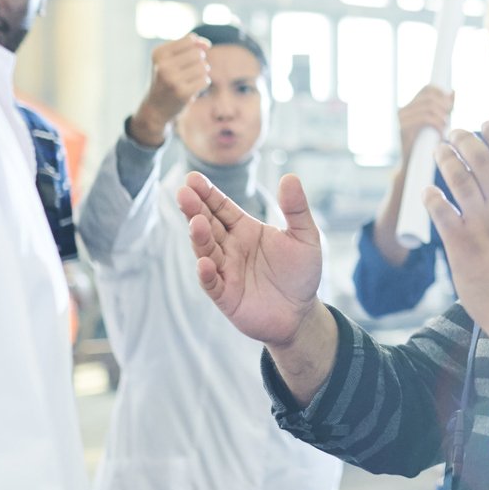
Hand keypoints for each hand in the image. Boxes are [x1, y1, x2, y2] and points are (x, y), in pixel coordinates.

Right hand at [133, 35, 211, 146]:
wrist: (156, 107)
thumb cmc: (166, 78)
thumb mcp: (170, 58)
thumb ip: (190, 46)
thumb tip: (207, 44)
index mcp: (159, 53)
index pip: (190, 39)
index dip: (196, 47)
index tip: (187, 57)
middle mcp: (163, 65)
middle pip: (198, 53)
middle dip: (199, 61)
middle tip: (188, 71)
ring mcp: (172, 79)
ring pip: (204, 67)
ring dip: (202, 73)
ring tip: (190, 79)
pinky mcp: (182, 93)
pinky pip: (205, 80)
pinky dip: (203, 83)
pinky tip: (192, 87)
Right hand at [178, 171, 324, 347]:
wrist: (301, 313)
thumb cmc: (300, 273)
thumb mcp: (305, 237)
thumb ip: (296, 209)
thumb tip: (290, 176)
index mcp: (245, 229)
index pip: (221, 207)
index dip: (207, 193)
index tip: (193, 178)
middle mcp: (230, 248)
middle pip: (208, 225)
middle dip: (195, 209)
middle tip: (184, 193)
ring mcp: (226, 271)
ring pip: (207, 251)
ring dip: (199, 238)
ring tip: (196, 222)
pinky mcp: (226, 296)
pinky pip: (212, 284)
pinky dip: (207, 274)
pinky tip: (204, 263)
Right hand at [396, 85, 454, 155]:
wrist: (411, 169)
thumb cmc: (425, 148)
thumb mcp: (437, 125)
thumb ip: (444, 108)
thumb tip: (452, 91)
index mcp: (410, 107)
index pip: (427, 89)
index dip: (442, 94)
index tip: (451, 107)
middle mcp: (403, 110)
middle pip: (429, 96)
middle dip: (444, 106)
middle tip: (449, 119)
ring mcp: (401, 119)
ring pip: (428, 107)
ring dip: (442, 117)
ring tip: (445, 128)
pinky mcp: (403, 129)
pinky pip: (424, 119)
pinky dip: (437, 125)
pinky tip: (440, 134)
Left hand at [425, 122, 488, 394]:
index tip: (485, 124)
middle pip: (481, 160)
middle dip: (465, 140)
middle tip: (455, 133)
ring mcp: (482, 227)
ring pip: (459, 180)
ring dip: (446, 160)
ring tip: (440, 151)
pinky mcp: (462, 247)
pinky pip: (441, 212)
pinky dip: (432, 197)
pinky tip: (429, 191)